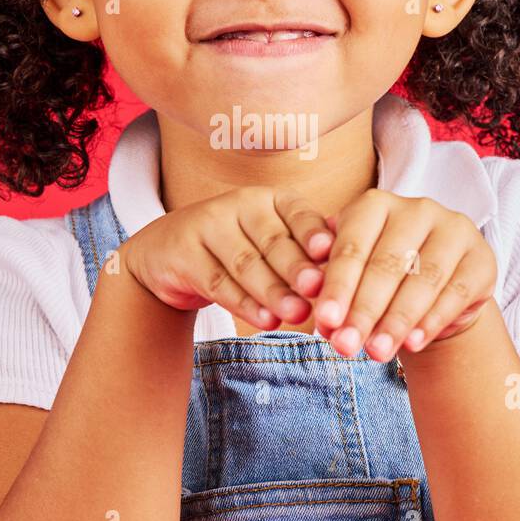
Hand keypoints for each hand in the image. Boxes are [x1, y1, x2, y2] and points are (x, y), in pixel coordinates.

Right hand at [120, 187, 332, 328]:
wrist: (166, 254)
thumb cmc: (236, 249)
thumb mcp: (270, 242)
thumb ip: (304, 250)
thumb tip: (353, 263)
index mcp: (269, 199)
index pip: (298, 213)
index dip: (314, 232)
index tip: (333, 252)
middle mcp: (239, 206)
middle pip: (273, 240)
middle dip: (297, 268)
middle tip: (319, 290)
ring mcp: (207, 226)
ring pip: (246, 263)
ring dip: (273, 291)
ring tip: (297, 314)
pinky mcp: (183, 253)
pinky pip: (217, 282)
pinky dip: (243, 304)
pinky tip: (265, 321)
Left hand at [309, 193, 496, 359]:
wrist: (433, 293)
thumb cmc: (381, 279)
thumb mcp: (352, 277)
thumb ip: (333, 288)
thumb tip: (318, 310)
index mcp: (376, 204)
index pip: (352, 248)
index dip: (337, 288)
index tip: (324, 322)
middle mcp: (417, 209)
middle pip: (387, 264)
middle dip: (364, 311)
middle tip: (346, 347)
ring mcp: (454, 230)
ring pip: (423, 280)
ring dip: (397, 321)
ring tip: (377, 353)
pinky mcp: (482, 258)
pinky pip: (456, 293)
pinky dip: (432, 321)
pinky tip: (413, 345)